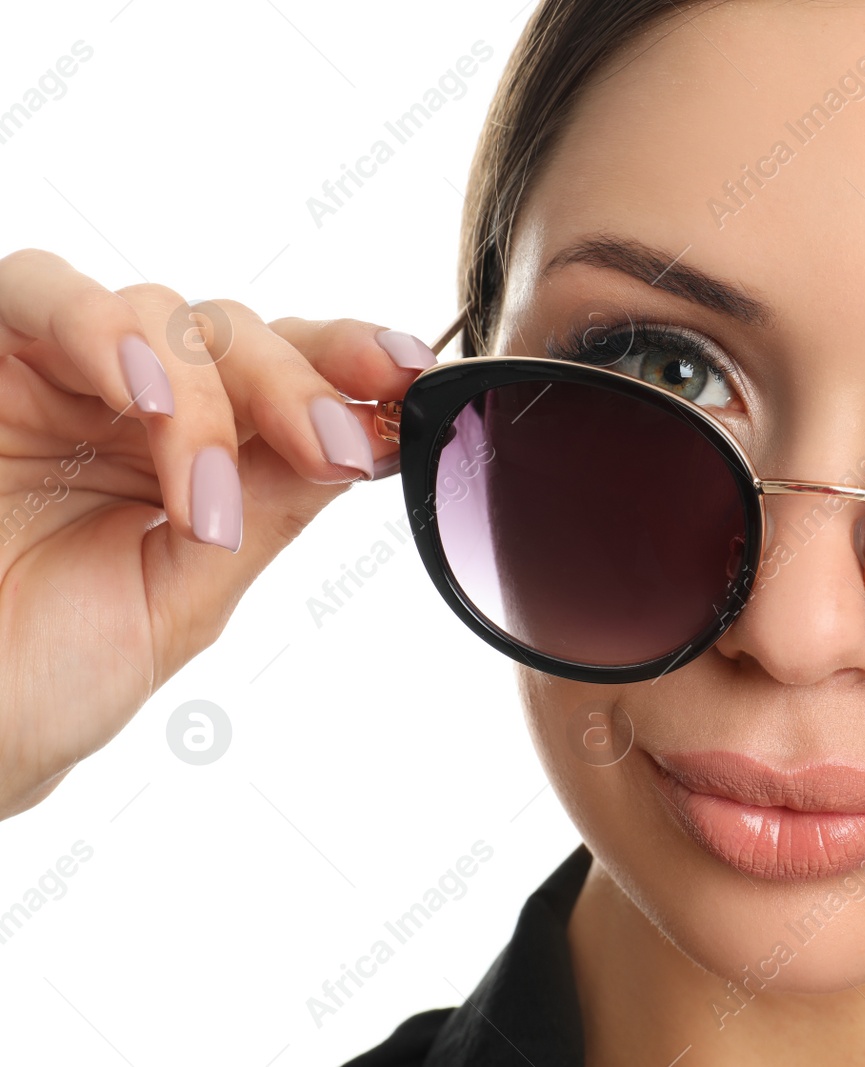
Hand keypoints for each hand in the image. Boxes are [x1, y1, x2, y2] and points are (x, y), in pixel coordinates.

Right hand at [0, 249, 436, 819]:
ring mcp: (50, 376)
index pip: (286, 380)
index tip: (416, 380)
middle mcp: (125, 406)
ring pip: (161, 314)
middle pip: (238, 335)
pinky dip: (102, 334)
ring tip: (208, 493)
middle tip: (333, 455)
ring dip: (208, 392)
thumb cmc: (36, 682)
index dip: (352, 367)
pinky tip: (147, 404)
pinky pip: (40, 294)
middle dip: (299, 388)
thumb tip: (369, 440)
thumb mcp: (184, 598)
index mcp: (189, 458)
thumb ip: (268, 511)